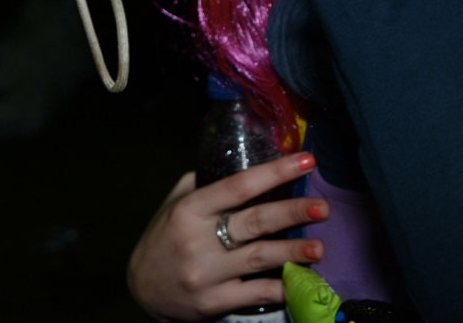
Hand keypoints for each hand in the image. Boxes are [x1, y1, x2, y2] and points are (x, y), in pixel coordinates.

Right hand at [127, 152, 329, 321]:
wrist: (140, 289)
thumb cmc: (165, 236)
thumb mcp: (176, 203)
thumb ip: (207, 183)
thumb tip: (250, 161)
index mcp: (190, 209)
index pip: (239, 186)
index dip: (275, 172)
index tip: (305, 161)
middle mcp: (198, 241)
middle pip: (255, 222)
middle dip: (292, 213)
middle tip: (322, 207)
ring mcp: (206, 274)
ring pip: (259, 259)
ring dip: (293, 252)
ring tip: (320, 247)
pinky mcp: (213, 302)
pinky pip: (254, 294)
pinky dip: (280, 287)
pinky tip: (301, 280)